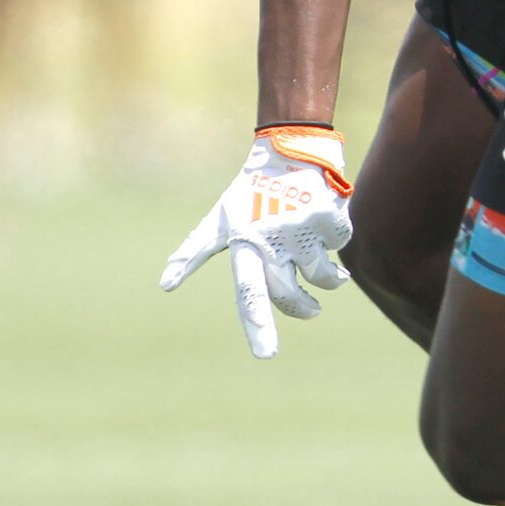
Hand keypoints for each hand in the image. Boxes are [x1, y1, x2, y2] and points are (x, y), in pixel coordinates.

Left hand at [160, 127, 353, 358]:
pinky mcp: (330, 216)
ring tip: (329, 272)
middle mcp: (273, 239)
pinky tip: (327, 225)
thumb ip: (193, 252)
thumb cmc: (250, 192)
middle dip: (303, 309)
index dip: (257, 325)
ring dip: (329, 279)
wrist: (289, 149)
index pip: (249, 292)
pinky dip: (336, 240)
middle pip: (290, 294)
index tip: (265, 356)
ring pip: (323, 276)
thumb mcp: (219, 221)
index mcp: (245, 243)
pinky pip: (340, 245)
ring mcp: (303, 228)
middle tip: (311, 311)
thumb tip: (164, 284)